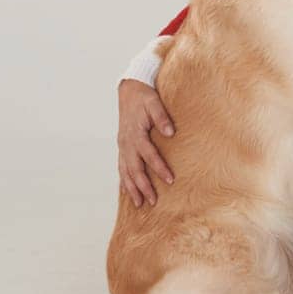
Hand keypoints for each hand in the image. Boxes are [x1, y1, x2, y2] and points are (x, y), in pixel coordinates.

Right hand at [117, 79, 174, 206]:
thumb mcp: (154, 102)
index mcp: (136, 133)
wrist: (129, 90)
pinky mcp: (122, 146)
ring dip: (132, 188)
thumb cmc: (144, 97)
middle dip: (143, 186)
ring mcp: (122, 146)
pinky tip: (129, 190)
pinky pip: (121, 167)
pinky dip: (124, 180)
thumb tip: (171, 132)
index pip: (149, 155)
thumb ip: (162, 117)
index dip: (159, 167)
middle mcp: (127, 143)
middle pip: (134, 169)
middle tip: (153, 201)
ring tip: (140, 203)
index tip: (170, 179)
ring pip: (125, 171)